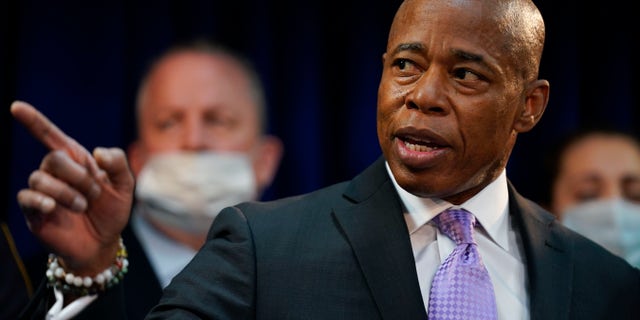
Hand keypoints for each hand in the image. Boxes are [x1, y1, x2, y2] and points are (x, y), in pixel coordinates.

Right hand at [11, 101, 133, 275]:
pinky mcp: (34, 212)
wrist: (104, 242)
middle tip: (94, 195)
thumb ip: (118, 163)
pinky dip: (40, 200)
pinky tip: (54, 207)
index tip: (16, 107)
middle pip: (53, 159)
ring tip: (83, 207)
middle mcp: (56, 172)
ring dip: (67, 193)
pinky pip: (26, 197)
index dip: (33, 120)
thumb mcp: (124, 185)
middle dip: (78, 176)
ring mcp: (43, 192)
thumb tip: (97, 152)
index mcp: (76, 160)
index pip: (50, 135)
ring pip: (40, 178)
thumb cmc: (112, 210)